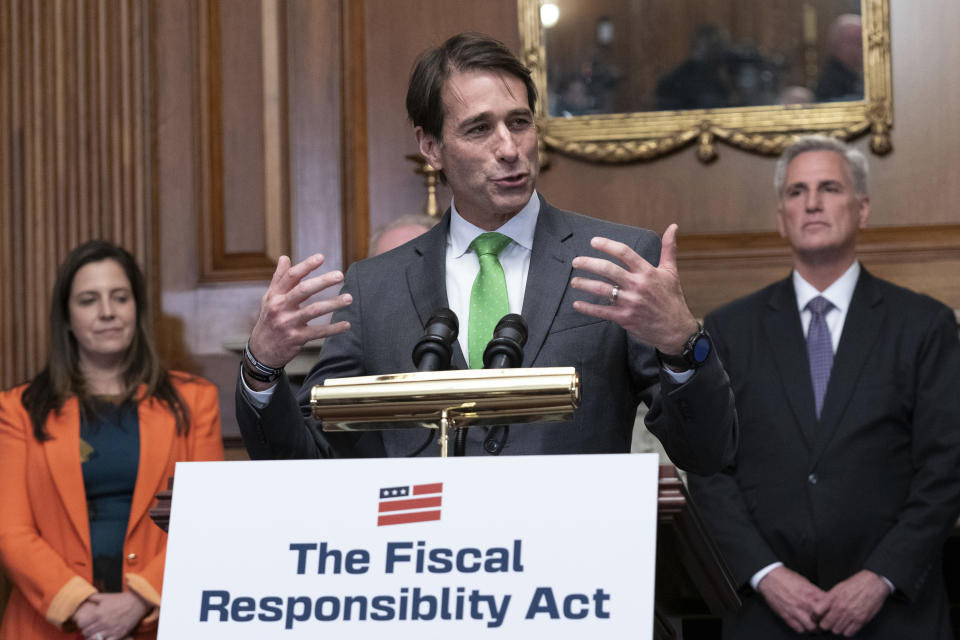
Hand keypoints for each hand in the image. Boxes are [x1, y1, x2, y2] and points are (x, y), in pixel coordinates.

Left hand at [74, 591, 150, 639]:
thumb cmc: (120, 600)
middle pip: (86, 632)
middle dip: (86, 631)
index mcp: (98, 613)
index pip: (81, 624)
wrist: (137, 603)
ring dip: (92, 637)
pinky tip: (103, 637)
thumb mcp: (106, 596)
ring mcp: (110, 630)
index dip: (80, 624)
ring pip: (93, 639)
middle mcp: (102, 623)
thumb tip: (85, 598)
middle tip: (89, 628)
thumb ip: (93, 598)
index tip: (83, 623)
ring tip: (95, 634)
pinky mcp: (118, 635)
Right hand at [248, 254, 352, 381]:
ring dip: (333, 304)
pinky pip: (318, 332)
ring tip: (349, 298)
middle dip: (322, 281)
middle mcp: (280, 307)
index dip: (306, 266)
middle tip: (340, 275)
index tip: (321, 257)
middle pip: (303, 290)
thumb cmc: (269, 319)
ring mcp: (288, 323)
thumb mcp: (270, 298)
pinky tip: (347, 324)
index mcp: (275, 295)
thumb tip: (285, 257)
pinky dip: (333, 329)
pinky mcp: (296, 338)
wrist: (261, 351)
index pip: (291, 276)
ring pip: (313, 310)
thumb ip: (279, 278)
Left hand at [570, 224, 697, 353]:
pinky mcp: (625, 318)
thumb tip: (673, 225)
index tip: (593, 241)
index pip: (624, 253)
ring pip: (602, 290)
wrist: (676, 329)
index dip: (607, 245)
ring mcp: (630, 302)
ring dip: (585, 284)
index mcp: (647, 272)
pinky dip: (588, 308)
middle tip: (576, 261)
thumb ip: (669, 248)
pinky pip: (602, 311)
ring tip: (574, 281)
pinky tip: (577, 304)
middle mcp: (638, 285)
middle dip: (589, 263)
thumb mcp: (671, 271)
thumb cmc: (672, 298)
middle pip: (608, 269)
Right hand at [756, 566, 827, 633]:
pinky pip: (799, 629)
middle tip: (826, 623)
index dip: (833, 612)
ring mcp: (795, 611)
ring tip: (816, 627)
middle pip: (823, 621)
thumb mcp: (805, 582)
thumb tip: (825, 600)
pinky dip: (803, 630)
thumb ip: (815, 592)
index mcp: (812, 594)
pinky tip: (804, 626)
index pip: (829, 608)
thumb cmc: (787, 578)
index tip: (833, 613)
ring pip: (812, 628)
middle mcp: (805, 604)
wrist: (770, 578)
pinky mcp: (786, 616)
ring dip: (815, 629)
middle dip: (826, 623)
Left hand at [817, 570, 888, 636]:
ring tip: (839, 624)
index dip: (816, 616)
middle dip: (825, 625)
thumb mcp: (838, 588)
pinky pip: (849, 633)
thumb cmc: (856, 583)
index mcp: (833, 598)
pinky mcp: (861, 620)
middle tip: (828, 623)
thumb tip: (821, 608)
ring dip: (836, 628)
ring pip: (836, 630)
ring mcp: (851, 615)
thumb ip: (829, 599)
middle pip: (826, 625)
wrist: (873, 583)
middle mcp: (840, 607)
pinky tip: (847, 626)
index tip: (817, 618)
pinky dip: (847, 631)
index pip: (817, 613)